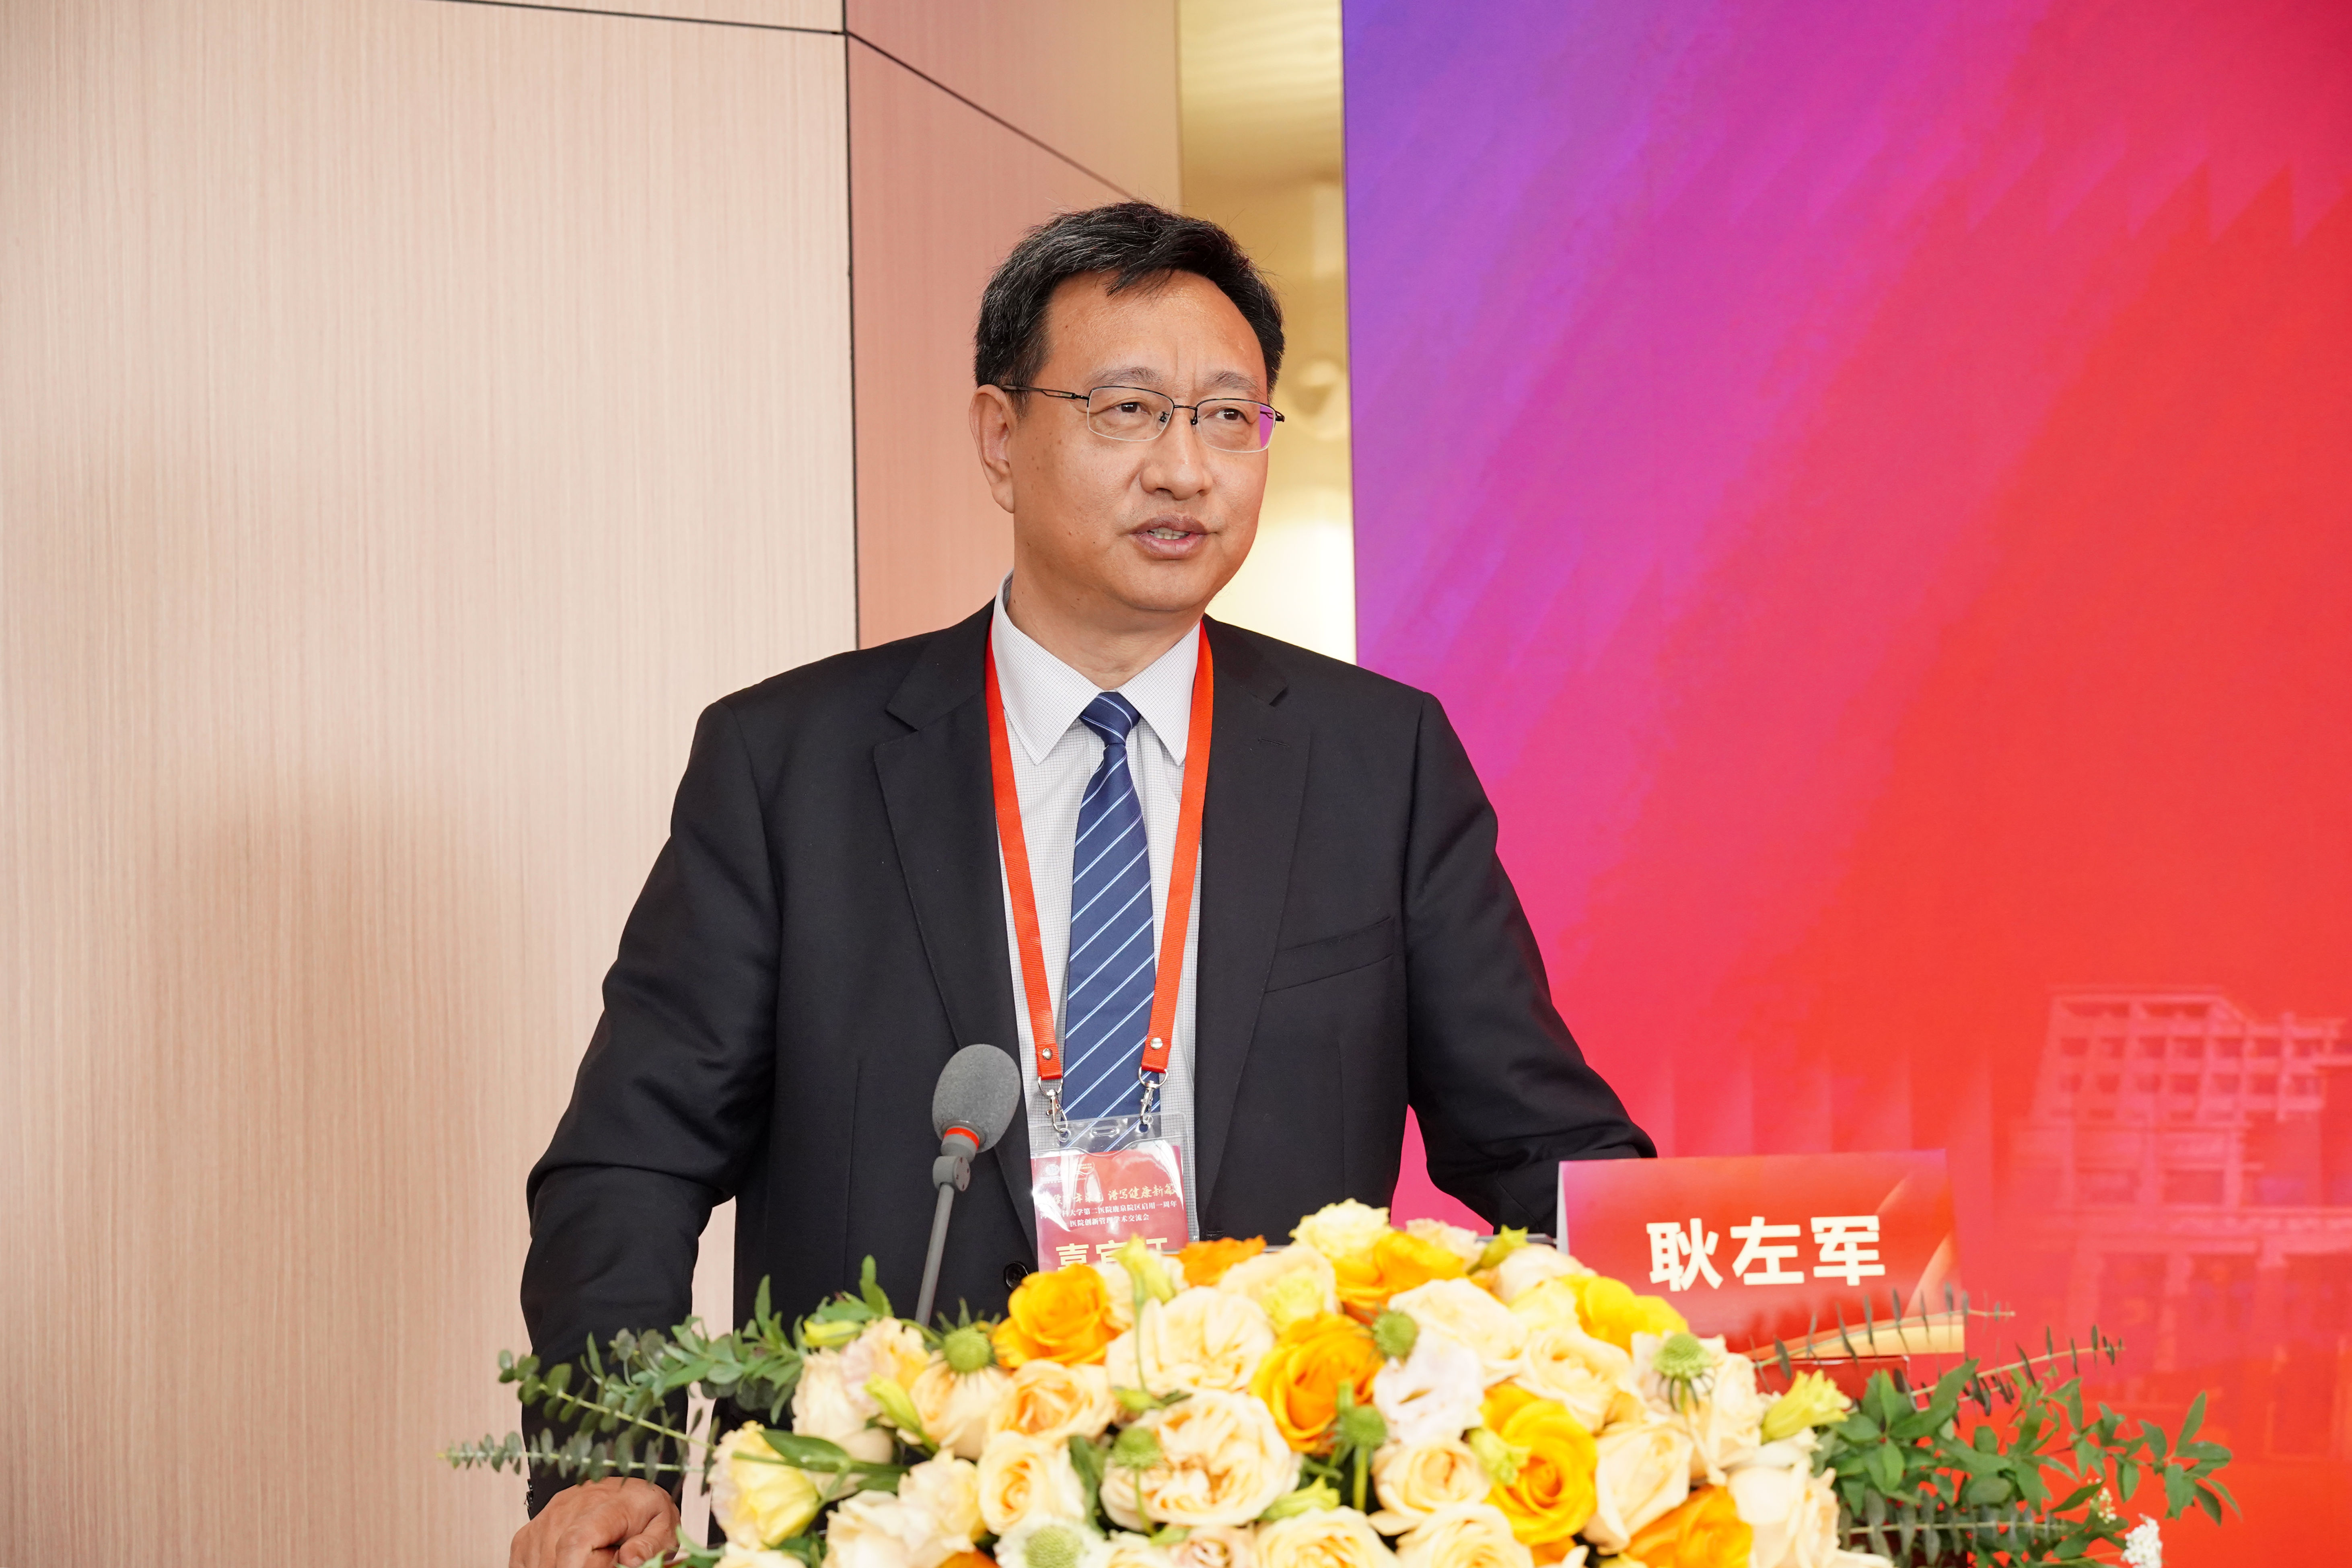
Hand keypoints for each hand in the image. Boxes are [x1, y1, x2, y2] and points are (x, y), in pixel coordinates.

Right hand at [509, 1478, 681, 1567]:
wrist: (626, 1493)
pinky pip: (524, 1564)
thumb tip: (630, 1560)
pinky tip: (565, 1562)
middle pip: (556, 1559)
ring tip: (589, 1559)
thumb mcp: (663, 1527)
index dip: (573, 1567)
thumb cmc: (643, 1511)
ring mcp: (545, 1519)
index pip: (576, 1540)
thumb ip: (650, 1546)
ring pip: (539, 1564)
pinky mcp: (529, 1533)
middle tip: (604, 1560)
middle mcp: (569, 1507)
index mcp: (607, 1505)